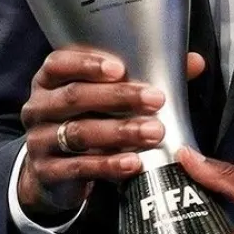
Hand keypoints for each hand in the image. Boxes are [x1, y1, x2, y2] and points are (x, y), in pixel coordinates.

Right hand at [18, 45, 205, 218]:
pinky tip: (134, 162)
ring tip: (154, 132)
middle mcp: (38, 106)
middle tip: (156, 99)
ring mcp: (39, 140)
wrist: (54, 170)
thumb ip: (146, 75)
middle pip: (75, 96)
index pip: (59, 62)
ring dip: (121, 131)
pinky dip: (109, 164)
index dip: (88, 63)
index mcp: (49, 79)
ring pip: (80, 132)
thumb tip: (194, 62)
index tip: (121, 68)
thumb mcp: (106, 95)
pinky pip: (79, 167)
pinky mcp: (47, 172)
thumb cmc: (88, 118)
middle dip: (119, 97)